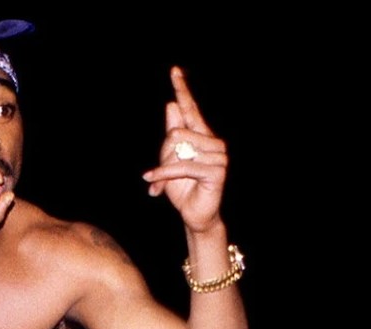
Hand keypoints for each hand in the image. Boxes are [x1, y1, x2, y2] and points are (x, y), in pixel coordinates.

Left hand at [142, 66, 227, 232]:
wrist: (195, 215)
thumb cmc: (183, 189)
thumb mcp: (170, 161)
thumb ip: (172, 136)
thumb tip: (171, 106)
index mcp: (202, 136)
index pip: (191, 109)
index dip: (182, 90)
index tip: (174, 71)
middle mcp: (213, 142)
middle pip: (176, 133)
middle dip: (163, 155)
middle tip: (159, 173)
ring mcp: (218, 156)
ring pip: (178, 149)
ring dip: (164, 168)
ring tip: (161, 183)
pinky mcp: (216, 170)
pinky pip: (182, 166)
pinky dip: (163, 175)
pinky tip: (152, 182)